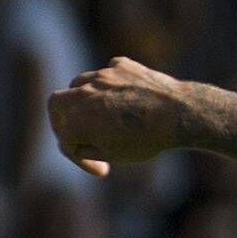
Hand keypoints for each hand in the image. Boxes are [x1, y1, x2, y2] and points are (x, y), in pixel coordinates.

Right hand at [48, 57, 201, 178]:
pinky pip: (107, 75)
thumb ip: (86, 147)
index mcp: (76, 116)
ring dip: (85, 102)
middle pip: (57, 103)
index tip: (101, 171)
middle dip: (64, 121)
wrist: (179, 113)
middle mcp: (83, 91)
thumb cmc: (145, 139)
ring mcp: (102, 75)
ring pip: (80, 85)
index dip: (79, 157)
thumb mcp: (112, 154)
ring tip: (103, 119)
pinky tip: (125, 101)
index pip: (64, 137)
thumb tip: (75, 141)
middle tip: (78, 134)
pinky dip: (110, 88)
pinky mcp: (122, 66)